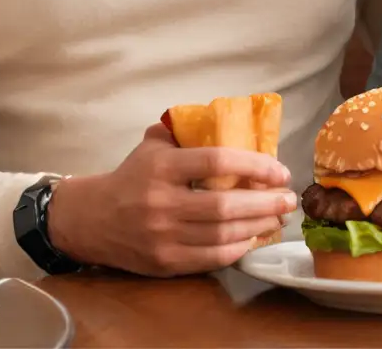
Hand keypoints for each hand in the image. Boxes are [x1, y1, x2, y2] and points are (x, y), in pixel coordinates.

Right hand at [46, 123, 297, 276]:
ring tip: (279, 217)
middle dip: (265, 202)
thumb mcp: (153, 145)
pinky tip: (254, 237)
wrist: (92, 219)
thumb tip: (229, 118)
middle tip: (289, 198)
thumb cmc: (132, 176)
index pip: (216, 161)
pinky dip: (237, 248)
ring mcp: (163, 236)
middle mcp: (163, 202)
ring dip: (258, 226)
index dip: (253, 165)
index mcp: (163, 167)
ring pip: (222, 234)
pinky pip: (211, 258)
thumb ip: (185, 131)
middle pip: (224, 205)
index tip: (280, 170)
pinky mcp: (165, 262)